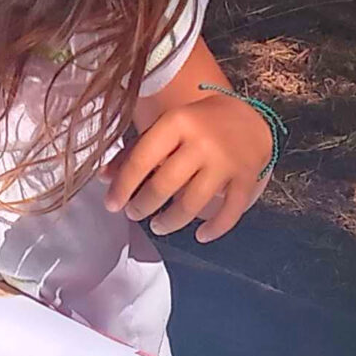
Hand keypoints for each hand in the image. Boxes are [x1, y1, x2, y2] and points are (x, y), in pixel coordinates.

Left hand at [106, 94, 271, 241]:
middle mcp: (202, 142)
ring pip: (193, 203)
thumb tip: (103, 178)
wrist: (252, 119)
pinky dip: (214, 229)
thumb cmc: (201, 124)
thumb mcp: (168, 126)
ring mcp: (226, 162)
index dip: (123, 186)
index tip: (112, 205)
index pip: (142, 159)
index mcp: (178, 122)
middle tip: (135, 214)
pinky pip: (229, 211)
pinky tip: (201, 236)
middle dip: (144, 205)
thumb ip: (137, 150)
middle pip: (165, 185)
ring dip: (171, 222)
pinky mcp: (246, 178)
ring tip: (159, 226)